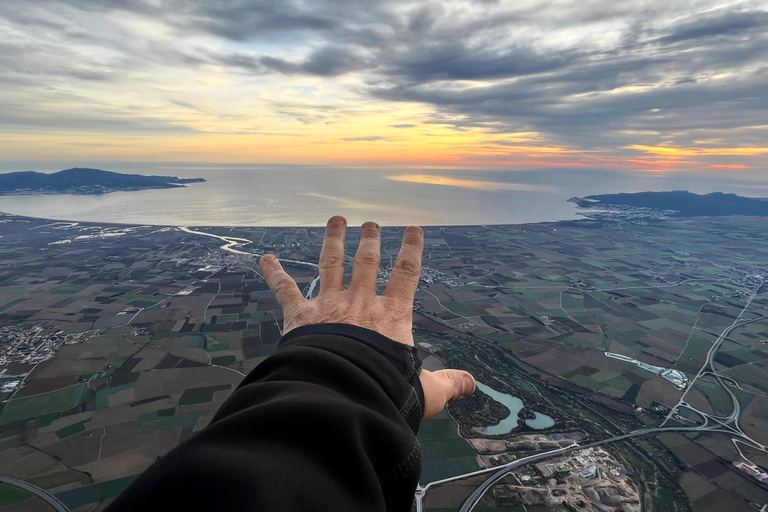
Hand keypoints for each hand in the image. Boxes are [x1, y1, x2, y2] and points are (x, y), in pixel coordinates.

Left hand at [259, 215, 475, 420]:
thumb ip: (448, 383)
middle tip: (370, 223)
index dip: (411, 249)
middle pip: (367, 263)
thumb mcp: (427, 391)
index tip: (413, 229)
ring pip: (332, 263)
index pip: (407, 274)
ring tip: (336, 220)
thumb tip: (472, 385)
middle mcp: (361, 303)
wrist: (341, 394)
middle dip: (370, 241)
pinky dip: (274, 273)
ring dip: (333, 240)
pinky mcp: (300, 316)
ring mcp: (330, 305)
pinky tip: (264, 258)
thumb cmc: (385, 392)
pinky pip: (285, 289)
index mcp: (392, 316)